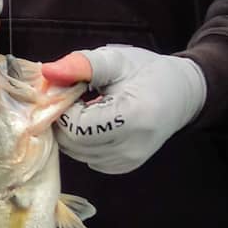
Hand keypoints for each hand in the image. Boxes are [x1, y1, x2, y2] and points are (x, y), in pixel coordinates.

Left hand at [43, 45, 206, 173]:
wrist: (180, 93)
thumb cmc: (147, 72)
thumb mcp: (115, 60)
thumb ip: (81, 65)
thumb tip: (47, 73)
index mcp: (133, 118)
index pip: (76, 127)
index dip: (64, 107)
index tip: (73, 87)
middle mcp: (131, 148)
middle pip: (72, 142)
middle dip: (65, 117)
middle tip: (79, 95)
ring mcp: (127, 162)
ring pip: (76, 152)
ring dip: (73, 128)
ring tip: (91, 105)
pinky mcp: (123, 167)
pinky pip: (86, 156)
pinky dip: (83, 139)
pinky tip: (98, 120)